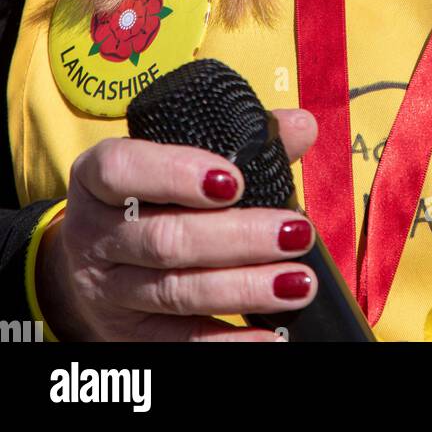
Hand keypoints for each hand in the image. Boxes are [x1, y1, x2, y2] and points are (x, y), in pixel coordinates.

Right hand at [35, 109, 318, 341]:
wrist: (97, 264)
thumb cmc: (149, 197)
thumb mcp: (175, 160)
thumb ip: (240, 141)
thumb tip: (300, 127)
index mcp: (98, 178)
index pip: (121, 171)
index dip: (176, 174)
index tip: (234, 181)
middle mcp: (94, 234)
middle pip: (164, 239)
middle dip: (238, 237)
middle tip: (296, 232)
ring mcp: (108, 289)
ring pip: (177, 291)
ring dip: (245, 288)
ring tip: (297, 281)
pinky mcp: (128, 334)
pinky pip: (178, 341)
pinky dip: (227, 341)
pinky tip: (269, 335)